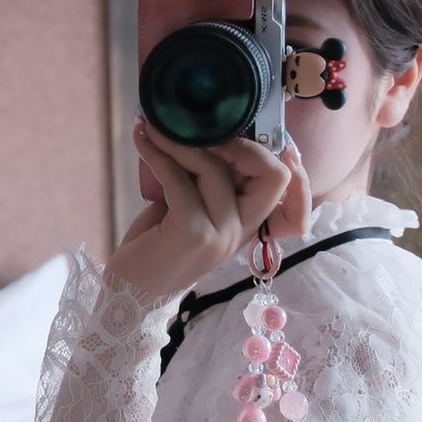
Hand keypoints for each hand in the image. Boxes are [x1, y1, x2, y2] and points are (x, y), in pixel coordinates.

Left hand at [106, 120, 310, 306]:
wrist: (128, 295)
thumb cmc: (156, 247)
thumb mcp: (190, 210)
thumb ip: (206, 182)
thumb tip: (200, 131)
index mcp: (247, 225)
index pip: (293, 197)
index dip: (291, 166)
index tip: (261, 135)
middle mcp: (242, 231)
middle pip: (272, 175)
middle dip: (241, 142)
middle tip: (200, 126)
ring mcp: (221, 234)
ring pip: (215, 168)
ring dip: (179, 141)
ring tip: (151, 128)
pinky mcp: (192, 232)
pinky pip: (178, 179)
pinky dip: (157, 154)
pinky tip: (142, 141)